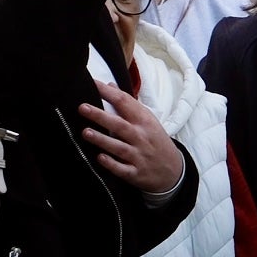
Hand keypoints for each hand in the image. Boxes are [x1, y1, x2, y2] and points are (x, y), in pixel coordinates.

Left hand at [76, 79, 185, 193]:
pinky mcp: (136, 173)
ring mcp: (139, 156)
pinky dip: (111, 164)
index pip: (125, 102)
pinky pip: (122, 169)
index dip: (109, 93)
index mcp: (144, 121)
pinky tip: (99, 158)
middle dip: (100, 116)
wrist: (173, 170)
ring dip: (102, 140)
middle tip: (82, 107)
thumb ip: (128, 104)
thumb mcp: (148, 119)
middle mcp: (141, 137)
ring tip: (85, 132)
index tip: (92, 83)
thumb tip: (110, 85)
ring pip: (119, 147)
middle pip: (119, 124)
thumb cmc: (155, 140)